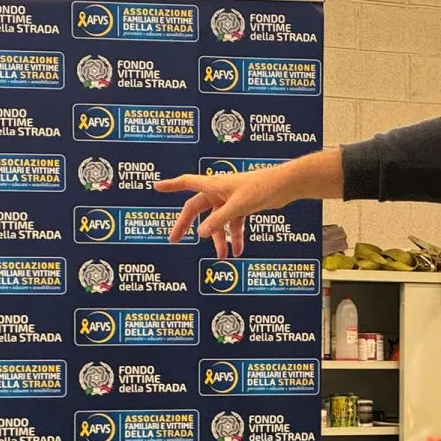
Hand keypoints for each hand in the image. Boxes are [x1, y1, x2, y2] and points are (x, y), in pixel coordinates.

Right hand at [155, 148, 344, 257]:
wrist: (285, 185)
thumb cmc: (261, 188)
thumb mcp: (237, 206)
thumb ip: (219, 221)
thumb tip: (201, 234)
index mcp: (213, 185)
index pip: (186, 183)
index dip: (170, 185)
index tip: (155, 187)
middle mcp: (219, 191)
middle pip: (196, 210)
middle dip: (187, 226)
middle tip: (175, 240)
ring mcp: (230, 199)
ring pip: (218, 222)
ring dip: (219, 238)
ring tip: (221, 256)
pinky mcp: (243, 206)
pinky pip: (234, 224)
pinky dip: (235, 237)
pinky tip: (238, 251)